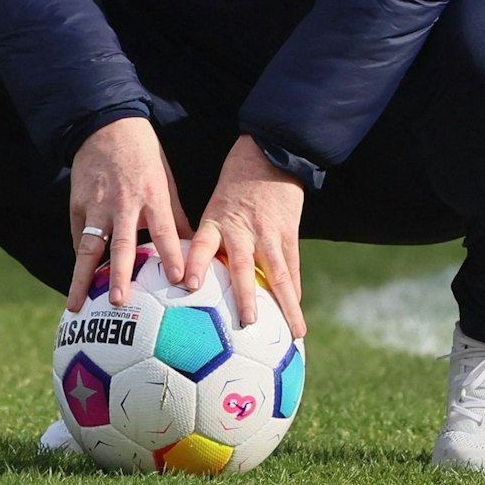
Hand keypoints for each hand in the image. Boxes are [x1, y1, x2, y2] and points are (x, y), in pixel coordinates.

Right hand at [66, 116, 187, 311]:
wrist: (106, 127)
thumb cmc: (143, 157)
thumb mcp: (165, 180)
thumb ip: (175, 216)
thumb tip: (195, 248)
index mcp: (152, 196)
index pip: (165, 230)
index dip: (173, 254)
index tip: (180, 280)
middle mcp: (124, 203)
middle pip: (122, 244)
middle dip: (120, 275)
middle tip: (119, 302)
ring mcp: (97, 205)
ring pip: (89, 247)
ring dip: (83, 277)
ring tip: (77, 304)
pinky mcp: (77, 204)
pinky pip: (78, 237)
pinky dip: (79, 260)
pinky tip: (77, 284)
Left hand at [185, 135, 305, 336]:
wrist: (269, 153)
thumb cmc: (233, 185)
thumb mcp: (213, 205)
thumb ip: (206, 239)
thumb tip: (187, 277)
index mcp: (216, 221)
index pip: (202, 244)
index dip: (197, 264)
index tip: (189, 285)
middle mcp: (242, 230)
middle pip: (244, 267)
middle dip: (246, 296)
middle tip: (247, 323)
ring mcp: (269, 233)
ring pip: (278, 273)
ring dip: (286, 304)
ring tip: (293, 332)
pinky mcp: (289, 233)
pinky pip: (292, 267)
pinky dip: (294, 292)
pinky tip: (297, 314)